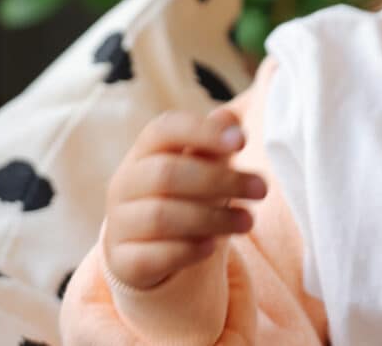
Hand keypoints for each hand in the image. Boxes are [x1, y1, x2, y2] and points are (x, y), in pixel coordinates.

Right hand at [104, 109, 266, 289]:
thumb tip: (230, 120)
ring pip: (161, 216)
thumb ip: (214, 142)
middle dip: (220, 180)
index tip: (242, 141)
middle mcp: (125, 184)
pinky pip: (152, 256)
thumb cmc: (184, 196)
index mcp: (144, 152)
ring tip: (248, 221)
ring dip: (213, 218)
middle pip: (167, 174)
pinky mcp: (124, 262)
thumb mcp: (201, 166)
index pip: (164, 129)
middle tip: (261, 189)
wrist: (149, 250)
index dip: (202, 132)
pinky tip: (212, 247)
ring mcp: (120, 224)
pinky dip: (186, 250)